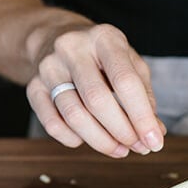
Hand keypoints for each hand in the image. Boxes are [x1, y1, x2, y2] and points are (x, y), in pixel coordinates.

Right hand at [25, 24, 165, 157]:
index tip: (154, 141)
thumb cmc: (101, 56)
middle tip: (137, 148)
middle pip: (97, 100)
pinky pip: (52, 123)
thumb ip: (143, 96)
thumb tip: (154, 133)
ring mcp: (48, 67)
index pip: (125, 81)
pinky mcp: (32, 87)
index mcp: (103, 37)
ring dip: (101, 140)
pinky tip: (87, 140)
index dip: (142, 116)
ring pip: (74, 115)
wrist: (55, 37)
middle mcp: (72, 48)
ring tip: (119, 150)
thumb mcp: (129, 63)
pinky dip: (73, 139)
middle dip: (121, 131)